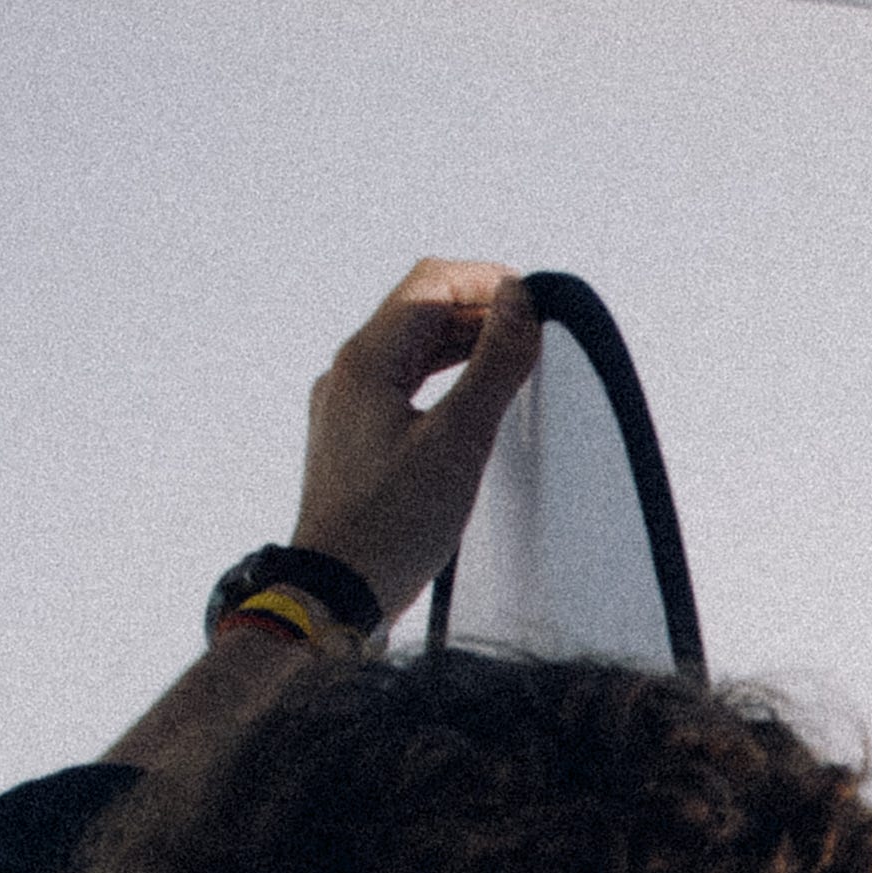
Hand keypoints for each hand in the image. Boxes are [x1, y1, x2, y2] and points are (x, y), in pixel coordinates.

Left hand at [295, 260, 542, 625]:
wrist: (335, 591)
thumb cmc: (393, 523)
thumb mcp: (459, 441)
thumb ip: (494, 366)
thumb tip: (521, 302)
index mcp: (366, 361)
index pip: (430, 285)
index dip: (486, 281)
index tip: (535, 304)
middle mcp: (349, 373)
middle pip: (419, 313)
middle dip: (479, 311)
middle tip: (535, 335)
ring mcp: (347, 405)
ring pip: (412, 350)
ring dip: (463, 346)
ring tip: (514, 366)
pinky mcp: (355, 438)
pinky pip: (403, 385)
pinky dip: (444, 378)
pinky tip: (473, 405)